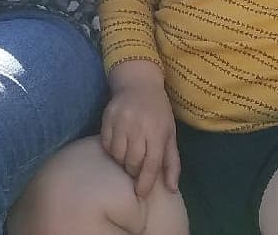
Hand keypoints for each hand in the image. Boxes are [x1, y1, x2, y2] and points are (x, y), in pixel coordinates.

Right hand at [101, 60, 179, 197]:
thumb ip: (171, 162)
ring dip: (121, 161)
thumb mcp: (170, 133)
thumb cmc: (158, 111)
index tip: (141, 194)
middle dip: (133, 171)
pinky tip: (117, 145)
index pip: (151, 164)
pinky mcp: (107, 117)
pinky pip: (105, 144)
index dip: (145, 183)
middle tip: (135, 168)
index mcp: (157, 131)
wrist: (139, 83)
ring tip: (127, 156)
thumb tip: (172, 189)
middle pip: (132, 162)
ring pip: (117, 155)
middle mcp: (139, 126)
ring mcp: (121, 120)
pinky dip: (110, 150)